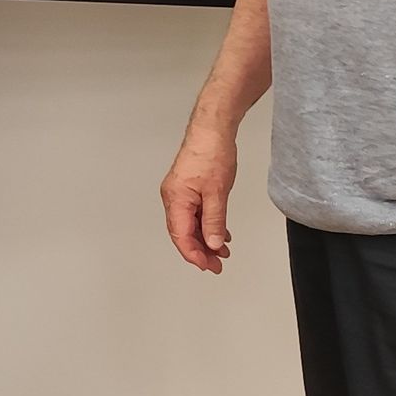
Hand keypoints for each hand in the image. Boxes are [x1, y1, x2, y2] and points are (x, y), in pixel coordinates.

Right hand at [160, 124, 237, 272]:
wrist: (212, 130)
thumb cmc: (211, 153)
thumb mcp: (217, 192)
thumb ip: (215, 221)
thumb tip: (214, 243)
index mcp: (175, 200)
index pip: (181, 236)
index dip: (195, 254)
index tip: (209, 265)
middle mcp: (173, 198)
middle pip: (183, 233)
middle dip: (201, 251)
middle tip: (217, 264)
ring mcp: (179, 194)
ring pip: (190, 225)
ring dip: (205, 240)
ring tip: (222, 252)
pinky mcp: (188, 189)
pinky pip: (194, 214)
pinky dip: (207, 226)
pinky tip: (219, 233)